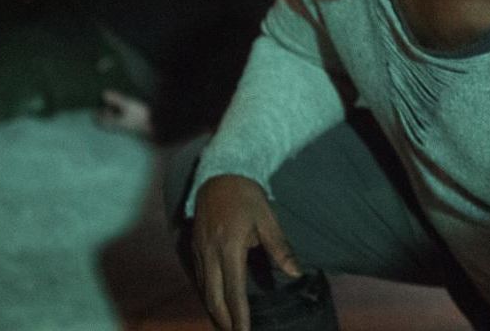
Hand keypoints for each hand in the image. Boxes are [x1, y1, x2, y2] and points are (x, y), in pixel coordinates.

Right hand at [192, 175, 301, 330]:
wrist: (220, 174)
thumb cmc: (246, 196)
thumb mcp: (267, 219)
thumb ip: (279, 248)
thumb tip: (296, 272)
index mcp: (230, 248)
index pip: (234, 290)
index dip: (239, 314)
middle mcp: (210, 253)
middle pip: (213, 296)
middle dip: (223, 319)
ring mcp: (199, 250)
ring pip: (203, 289)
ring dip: (213, 309)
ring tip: (224, 324)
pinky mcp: (194, 246)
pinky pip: (198, 277)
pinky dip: (206, 293)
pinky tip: (213, 300)